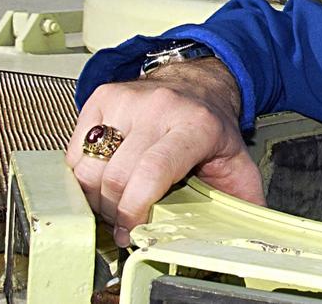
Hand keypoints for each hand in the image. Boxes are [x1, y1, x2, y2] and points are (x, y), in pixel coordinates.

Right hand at [65, 59, 262, 246]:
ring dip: (95, 196)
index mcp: (196, 126)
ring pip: (90, 166)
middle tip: (124, 222)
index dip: (135, 208)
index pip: (153, 170)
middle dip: (114, 211)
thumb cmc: (213, 128)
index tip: (131, 231)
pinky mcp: (103, 96)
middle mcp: (161, 108)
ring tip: (113, 202)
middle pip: (117, 175)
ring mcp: (129, 100)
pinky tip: (104, 176)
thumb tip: (245, 236)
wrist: (198, 85)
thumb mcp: (237, 162)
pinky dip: (83, 174)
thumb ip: (243, 200)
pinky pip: (76, 151)